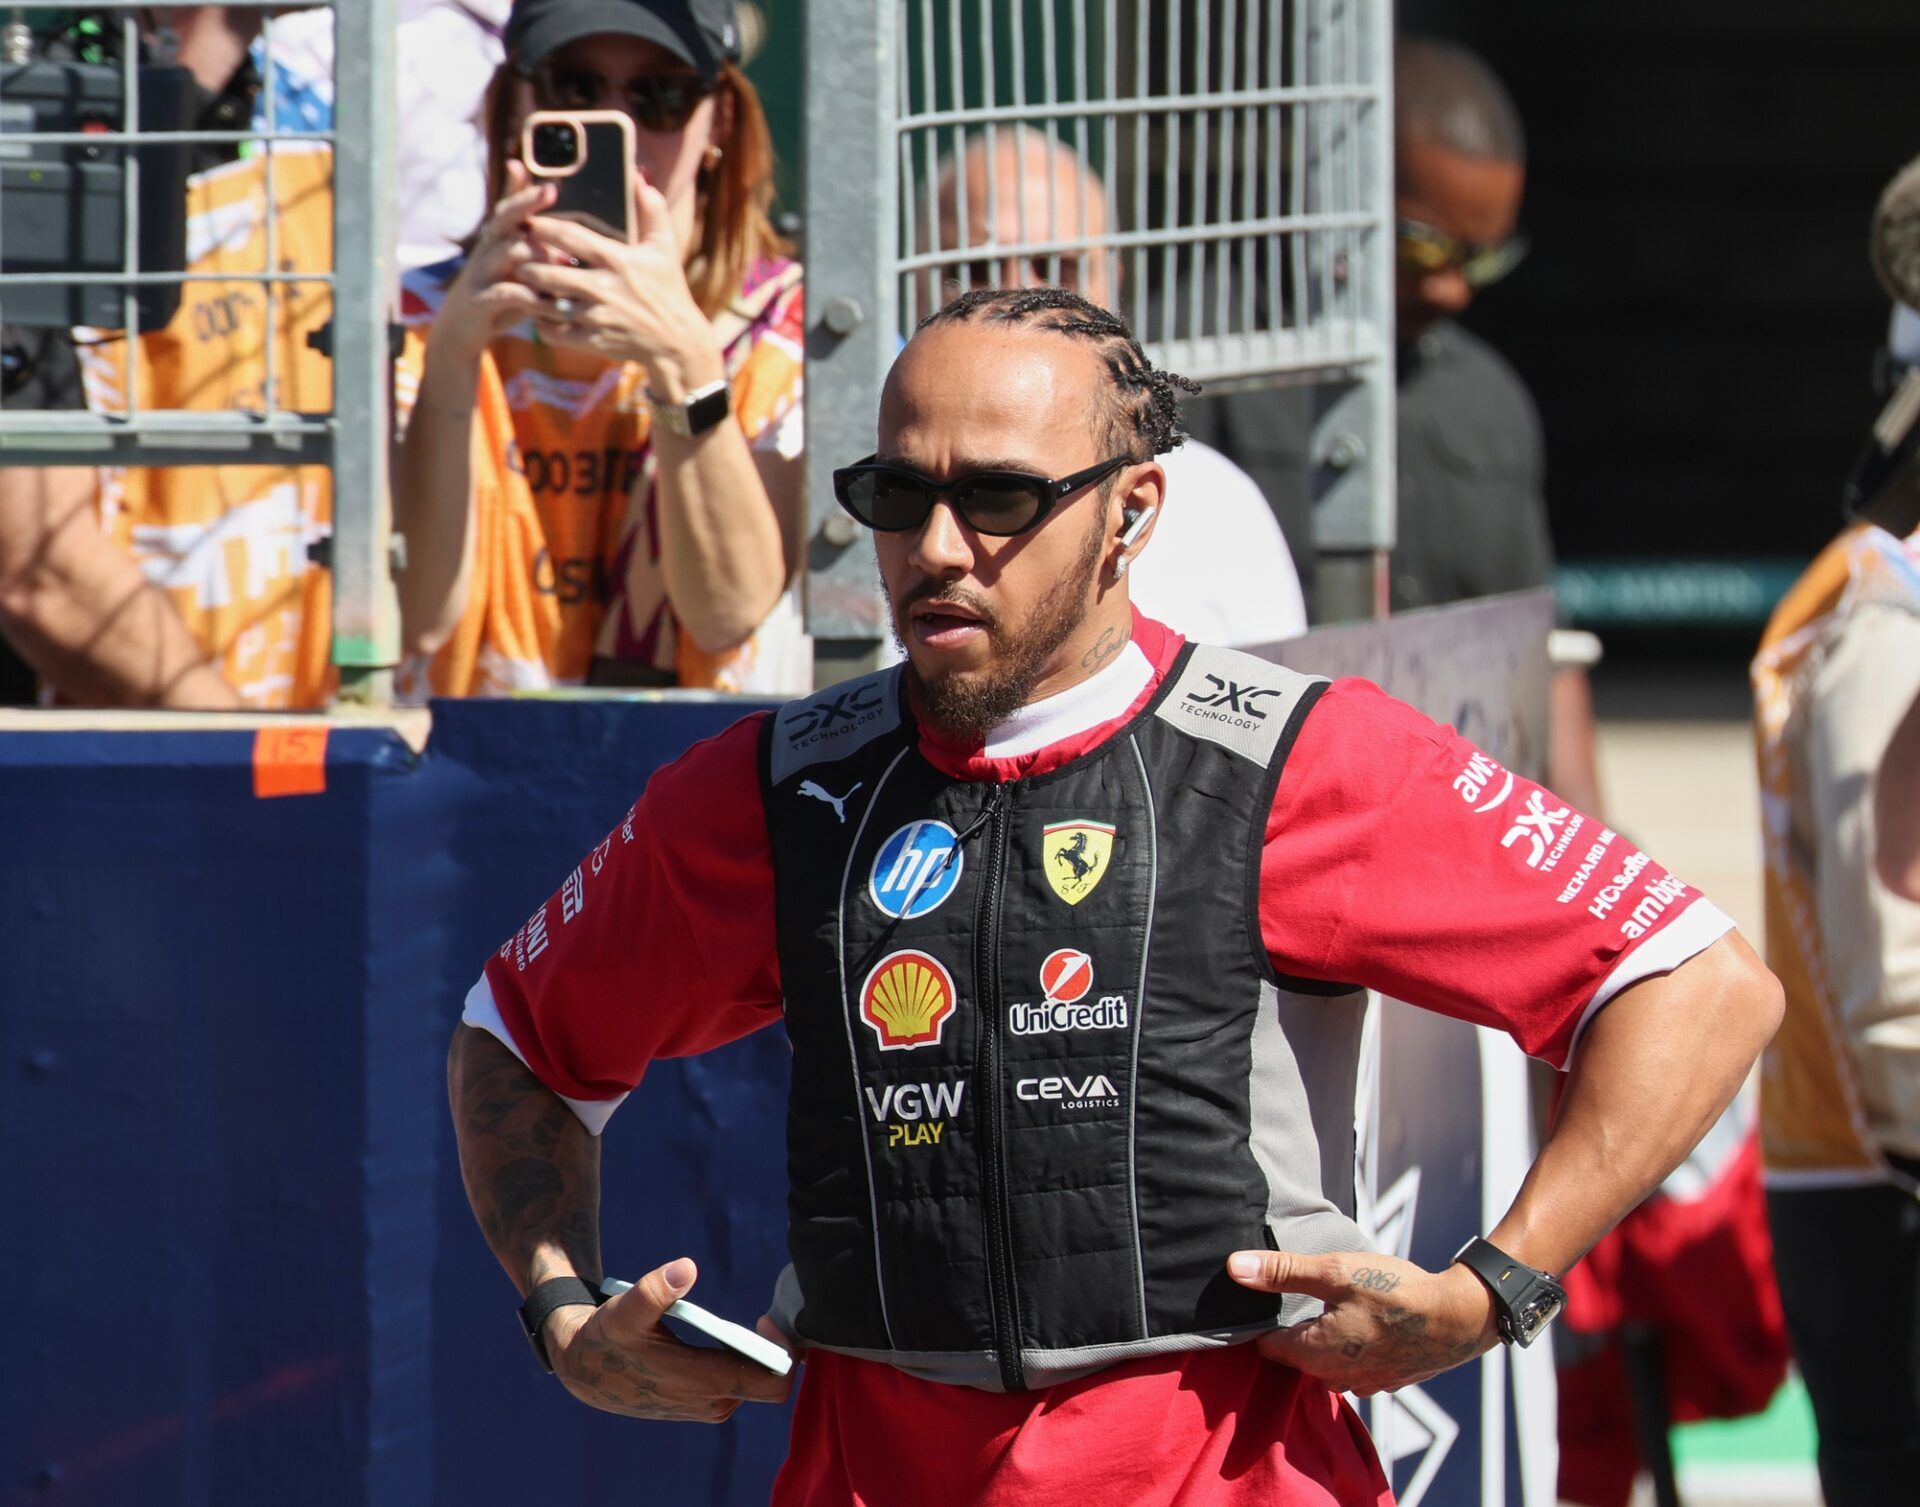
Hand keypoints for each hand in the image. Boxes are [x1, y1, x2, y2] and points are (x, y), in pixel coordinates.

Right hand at [431, 162, 554, 366]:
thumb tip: (566, 247)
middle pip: (504, 219)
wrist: (460, 333)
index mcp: (496, 242)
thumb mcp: (515, 276)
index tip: (546, 177)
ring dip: (537, 254)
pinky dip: (530, 297)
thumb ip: (536, 260)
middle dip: (526, 203)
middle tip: (549, 190)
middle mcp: (486, 250)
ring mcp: (480, 274)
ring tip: (564, 260)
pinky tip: (549, 302)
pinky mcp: (479, 301)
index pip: (510, 209)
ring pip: (507, 252)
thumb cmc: (497, 300)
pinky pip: (506, 293)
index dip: (524, 192)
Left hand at [516, 171, 720, 393]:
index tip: (525, 221)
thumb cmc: (669, 289)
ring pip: (547, 304)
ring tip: (520, 285)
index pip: (570, 236)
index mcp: (617, 259)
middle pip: (549, 273)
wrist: (677, 341)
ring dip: (530, 295)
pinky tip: (539, 316)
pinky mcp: (594, 340)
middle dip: (526, 265)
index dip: (542, 226)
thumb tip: (639, 173)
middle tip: (514, 257)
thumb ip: (651, 207)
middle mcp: (604, 287)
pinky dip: (542, 324)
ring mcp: (597, 316)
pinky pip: (556, 331)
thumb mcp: (664, 246)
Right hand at [546, 1257, 794, 1421]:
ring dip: (758, 1357)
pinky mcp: (699, 1403)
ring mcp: (707, 1406)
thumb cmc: (607, 1336)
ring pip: (753, 1384)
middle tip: (763, 1316)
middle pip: (769, 1383)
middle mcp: (712, 1401)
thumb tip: (687, 1267)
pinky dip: (744, 1364)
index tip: (769, 1318)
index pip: (773, 1384)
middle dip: (774, 1351)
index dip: (785, 1353)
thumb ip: (654, 1291)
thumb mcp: (624, 1310)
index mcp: (704, 1383)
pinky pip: (738, 1386)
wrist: (582, 1370)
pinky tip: (734, 1338)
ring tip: (752, 1325)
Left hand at [1225, 1249, 1498, 1395]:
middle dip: (1290, 1332)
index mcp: (1315, 1354)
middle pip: (1295, 1358)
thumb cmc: (1395, 1291)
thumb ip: (1283, 1272)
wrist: (1460, 1317)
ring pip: (1325, 1365)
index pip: (1267, 1347)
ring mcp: (1365, 1385)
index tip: (1260, 1300)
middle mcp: (1336, 1379)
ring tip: (1325, 1311)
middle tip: (1290, 1299)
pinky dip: (1350, 1349)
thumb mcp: (1335, 1271)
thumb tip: (1233, 1268)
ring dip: (1321, 1343)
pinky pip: (1353, 1369)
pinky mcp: (1388, 1381)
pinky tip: (1359, 1325)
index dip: (1259, 1323)